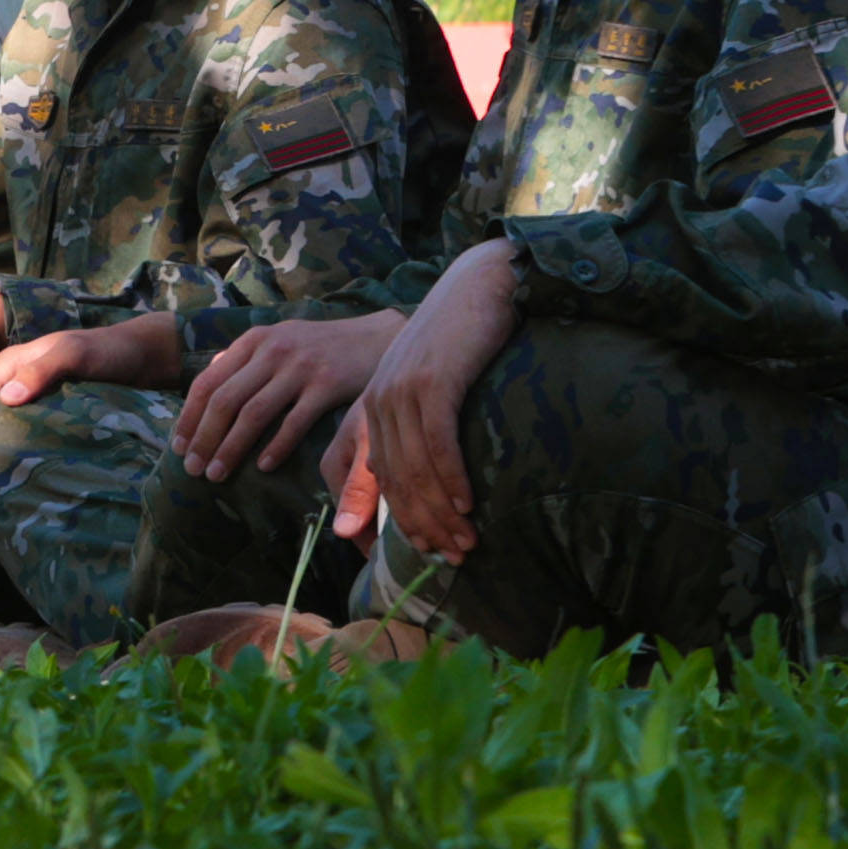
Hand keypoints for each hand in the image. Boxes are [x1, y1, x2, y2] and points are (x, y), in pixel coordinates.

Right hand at [0, 314, 183, 492]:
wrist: (142, 355)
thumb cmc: (108, 352)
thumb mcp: (75, 355)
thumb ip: (42, 371)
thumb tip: (7, 399)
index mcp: (9, 365)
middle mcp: (13, 381)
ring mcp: (29, 397)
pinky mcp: (46, 413)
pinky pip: (15, 436)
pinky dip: (4, 458)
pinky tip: (8, 480)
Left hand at [179, 310, 402, 481]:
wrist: (376, 338)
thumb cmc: (321, 346)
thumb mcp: (278, 339)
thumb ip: (244, 358)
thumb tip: (209, 377)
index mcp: (254, 341)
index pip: (208, 381)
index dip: (190, 416)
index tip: (178, 447)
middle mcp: (272, 351)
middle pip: (226, 400)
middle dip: (204, 438)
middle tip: (192, 469)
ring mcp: (300, 367)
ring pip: (254, 413)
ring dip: (231, 447)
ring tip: (217, 474)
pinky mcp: (328, 385)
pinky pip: (294, 422)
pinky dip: (276, 446)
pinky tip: (263, 467)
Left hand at [336, 243, 523, 558]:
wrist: (477, 288)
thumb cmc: (458, 343)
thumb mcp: (429, 390)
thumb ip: (418, 435)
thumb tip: (430, 489)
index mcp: (372, 405)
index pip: (370, 476)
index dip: (389, 520)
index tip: (420, 553)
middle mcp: (379, 400)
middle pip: (392, 479)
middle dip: (420, 526)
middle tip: (450, 560)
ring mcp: (403, 390)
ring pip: (415, 468)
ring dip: (441, 512)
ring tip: (465, 545)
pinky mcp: (433, 382)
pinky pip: (438, 443)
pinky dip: (452, 478)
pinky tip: (469, 505)